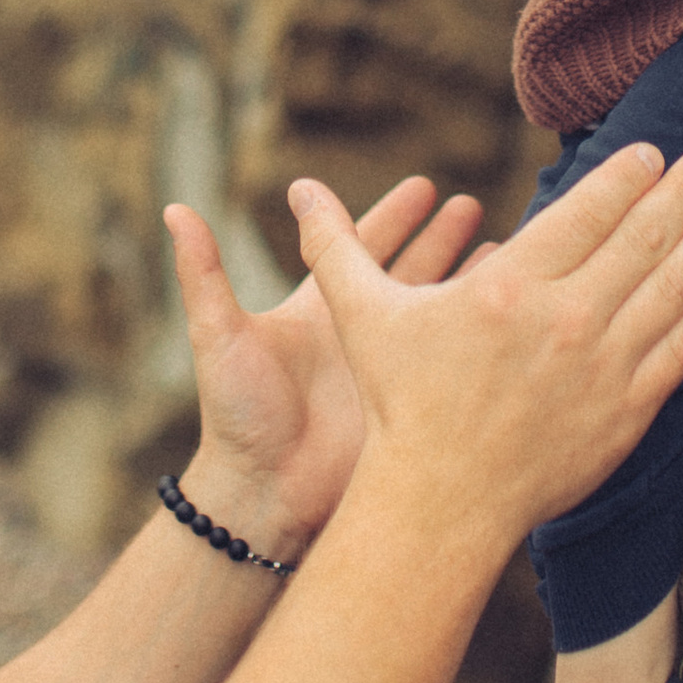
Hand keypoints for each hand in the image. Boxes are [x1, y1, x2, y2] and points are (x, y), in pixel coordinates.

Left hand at [166, 172, 486, 553]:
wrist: (264, 498)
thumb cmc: (236, 417)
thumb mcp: (219, 335)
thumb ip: (203, 273)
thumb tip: (174, 207)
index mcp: (318, 309)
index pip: (360, 247)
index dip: (393, 215)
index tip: (424, 184)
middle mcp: (358, 334)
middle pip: (409, 271)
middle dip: (441, 237)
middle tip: (472, 203)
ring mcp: (389, 371)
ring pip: (437, 311)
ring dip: (469, 279)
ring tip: (506, 249)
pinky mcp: (412, 406)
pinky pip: (453, 361)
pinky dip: (478, 332)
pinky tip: (508, 313)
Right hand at [287, 143, 682, 549]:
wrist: (441, 502)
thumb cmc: (402, 405)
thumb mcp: (365, 317)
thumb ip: (336, 247)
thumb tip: (296, 188)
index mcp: (510, 287)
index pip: (586, 210)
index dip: (625, 174)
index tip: (652, 151)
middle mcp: (566, 320)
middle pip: (641, 238)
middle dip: (682, 193)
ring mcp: (604, 367)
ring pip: (671, 288)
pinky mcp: (628, 411)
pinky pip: (682, 349)